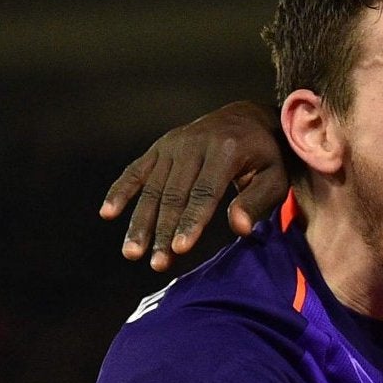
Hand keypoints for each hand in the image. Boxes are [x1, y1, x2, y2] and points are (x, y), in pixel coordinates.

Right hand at [99, 101, 287, 269]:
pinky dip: (121, 190)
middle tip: (156, 264)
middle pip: (174, 194)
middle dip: (163, 231)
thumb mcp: (275, 178)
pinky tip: (107, 214)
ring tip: (132, 253)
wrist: (249, 118)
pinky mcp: (159, 147)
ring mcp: (173, 144)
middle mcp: (194, 144)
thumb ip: (257, 202)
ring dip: (141, 222)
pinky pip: (136, 170)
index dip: (191, 221)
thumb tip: (238, 229)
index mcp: (226, 150)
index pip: (205, 193)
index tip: (179, 249)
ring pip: (152, 188)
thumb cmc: (267, 157)